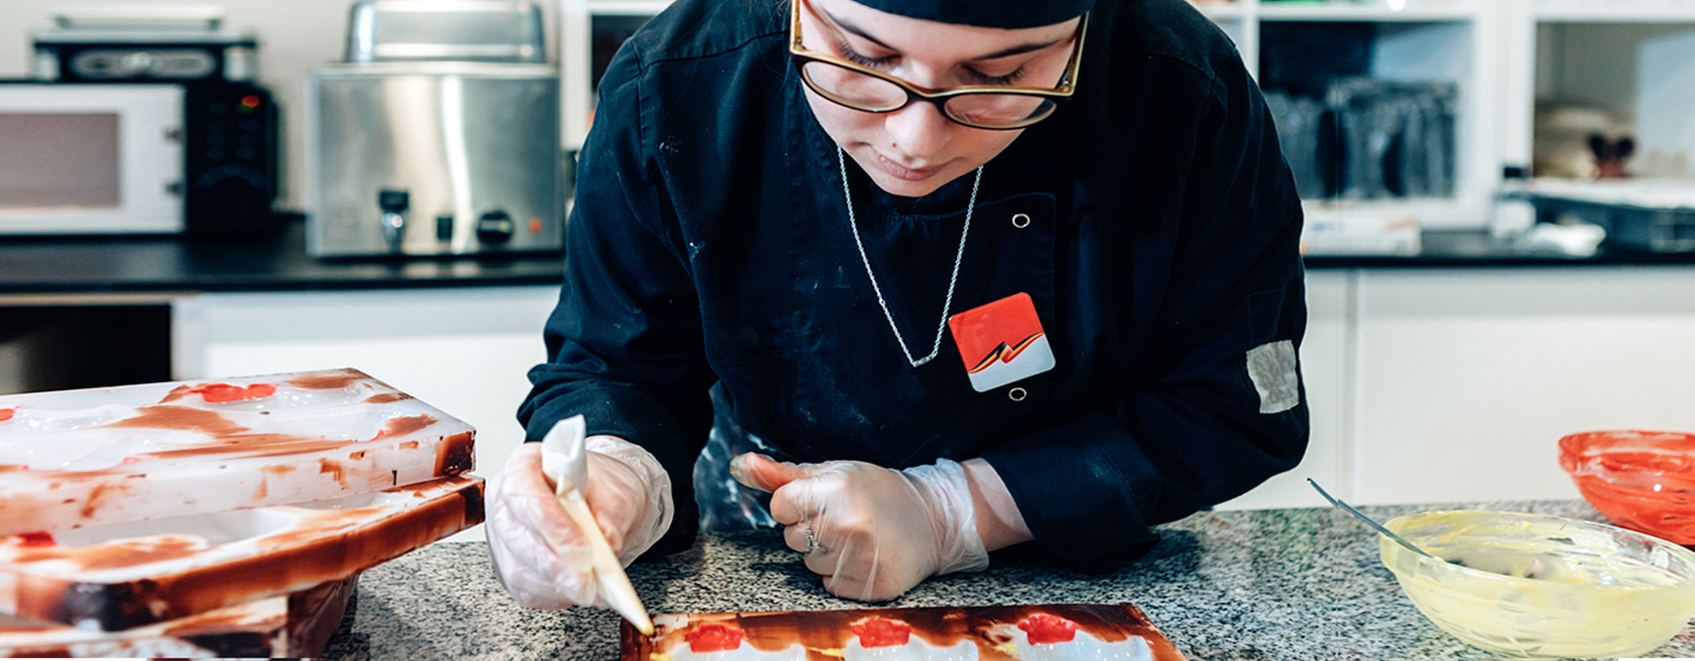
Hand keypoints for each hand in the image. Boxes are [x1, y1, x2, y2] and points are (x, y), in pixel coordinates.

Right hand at [486, 437, 671, 608]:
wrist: (599, 503)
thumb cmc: (600, 489)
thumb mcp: (617, 489)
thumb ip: (613, 511)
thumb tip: (607, 537)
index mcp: (525, 465)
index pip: (526, 492)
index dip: (552, 523)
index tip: (582, 547)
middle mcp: (504, 500)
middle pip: (517, 534)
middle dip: (555, 564)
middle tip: (586, 582)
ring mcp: (500, 535)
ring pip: (517, 567)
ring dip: (556, 584)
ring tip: (592, 590)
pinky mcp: (507, 565)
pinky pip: (523, 588)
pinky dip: (552, 595)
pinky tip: (577, 593)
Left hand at [730, 453, 987, 601]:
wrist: (933, 521)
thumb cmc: (879, 492)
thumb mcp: (836, 472)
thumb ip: (785, 473)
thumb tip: (741, 465)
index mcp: (838, 491)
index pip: (780, 506)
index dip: (794, 504)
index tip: (817, 502)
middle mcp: (848, 526)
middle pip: (791, 537)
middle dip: (809, 529)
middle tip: (842, 519)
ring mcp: (861, 559)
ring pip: (809, 563)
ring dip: (825, 553)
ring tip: (855, 538)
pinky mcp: (870, 586)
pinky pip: (829, 585)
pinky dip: (841, 574)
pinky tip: (863, 556)